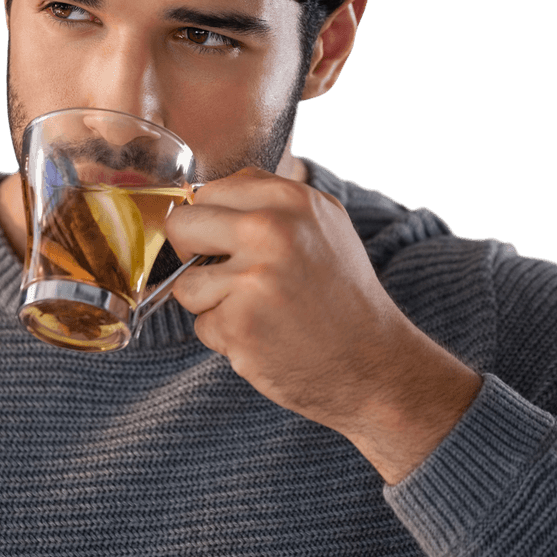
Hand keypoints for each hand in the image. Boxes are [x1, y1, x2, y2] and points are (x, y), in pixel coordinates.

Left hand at [165, 167, 481, 481]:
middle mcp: (269, 230)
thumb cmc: (343, 296)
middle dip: (191, 254)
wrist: (375, 365)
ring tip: (259, 311)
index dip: (210, 220)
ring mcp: (251, 278)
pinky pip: (203, 325)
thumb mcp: (323, 226)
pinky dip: (227, 337)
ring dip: (211, 303)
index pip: (209, 190)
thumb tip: (207, 196)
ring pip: (185, 284)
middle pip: (182, 225)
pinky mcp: (238, 324)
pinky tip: (265, 337)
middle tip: (227, 276)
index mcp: (290, 199)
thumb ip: (270, 204)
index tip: (226, 242)